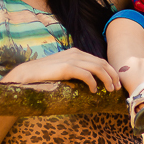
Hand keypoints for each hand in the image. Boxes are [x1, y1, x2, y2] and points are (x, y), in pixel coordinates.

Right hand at [0, 48, 120, 92]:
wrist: (26, 74)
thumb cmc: (44, 75)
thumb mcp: (63, 70)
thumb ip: (76, 71)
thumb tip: (90, 82)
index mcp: (76, 52)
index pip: (99, 60)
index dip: (110, 71)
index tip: (116, 82)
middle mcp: (76, 53)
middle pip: (102, 63)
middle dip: (112, 75)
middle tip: (117, 88)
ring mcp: (71, 59)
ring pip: (97, 68)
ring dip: (106, 79)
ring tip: (109, 90)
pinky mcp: (66, 67)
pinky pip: (86, 74)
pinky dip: (93, 82)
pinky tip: (93, 90)